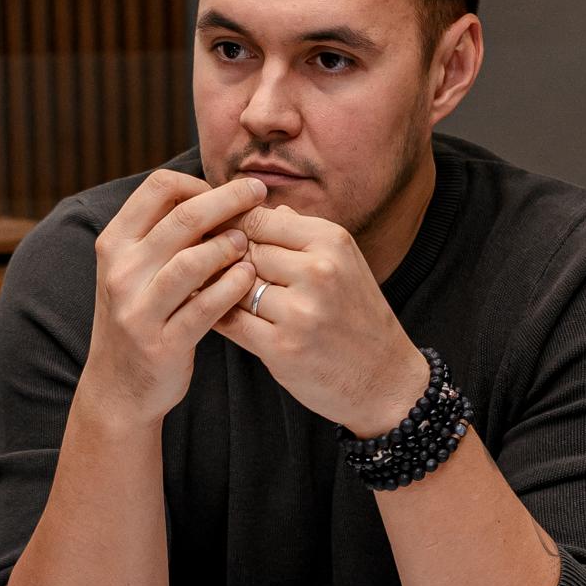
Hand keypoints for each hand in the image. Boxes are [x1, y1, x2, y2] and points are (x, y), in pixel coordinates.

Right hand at [78, 169, 266, 429]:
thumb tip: (216, 192)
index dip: (198, 182)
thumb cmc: (139, 317)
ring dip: (230, 245)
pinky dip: (232, 287)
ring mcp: (138, 310)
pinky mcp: (161, 344)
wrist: (117, 389)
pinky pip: (205, 307)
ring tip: (249, 243)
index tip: (224, 192)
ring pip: (193, 261)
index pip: (158, 187)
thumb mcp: (134, 270)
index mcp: (114, 244)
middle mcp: (121, 272)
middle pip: (183, 217)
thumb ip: (162, 234)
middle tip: (259, 194)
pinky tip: (248, 278)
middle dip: (229, 200)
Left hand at [219, 204, 430, 435]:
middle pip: (243, 251)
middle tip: (202, 266)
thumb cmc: (355, 316)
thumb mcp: (341, 262)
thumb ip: (298, 235)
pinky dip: (216, 316)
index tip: (212, 235)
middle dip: (222, 260)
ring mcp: (300, 311)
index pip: (259, 219)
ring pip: (233, 286)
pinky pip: (231, 322)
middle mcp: (318, 271)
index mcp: (331, 241)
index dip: (228, 227)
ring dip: (219, 290)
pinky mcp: (282, 348)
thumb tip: (257, 208)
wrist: (383, 377)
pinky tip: (210, 314)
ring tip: (208, 290)